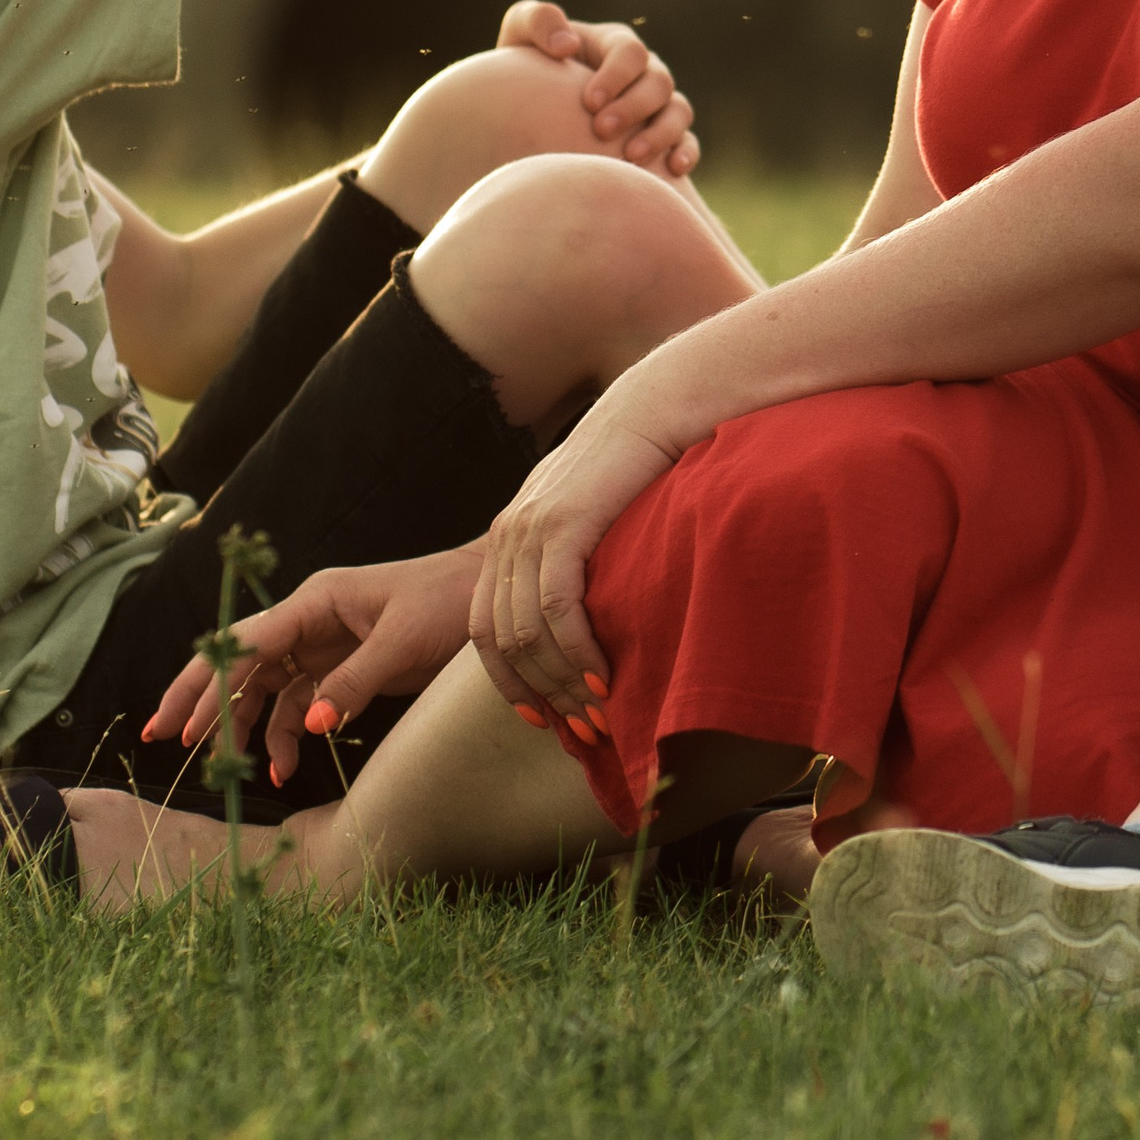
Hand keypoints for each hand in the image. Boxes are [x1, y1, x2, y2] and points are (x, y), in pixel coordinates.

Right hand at [141, 543, 481, 785]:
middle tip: (168, 740)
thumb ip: (355, 682)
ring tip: (234, 769)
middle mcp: (309, 621)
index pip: (246, 641)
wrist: (487, 594)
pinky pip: (300, 703)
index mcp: (316, 601)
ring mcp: (323, 645)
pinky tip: (282, 767)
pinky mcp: (342, 668)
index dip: (207, 680)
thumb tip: (310, 726)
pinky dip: (287, 734)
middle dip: (204, 700)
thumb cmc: (447, 602)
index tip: (176, 720)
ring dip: (247, 727)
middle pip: (242, 663)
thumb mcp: (402, 642)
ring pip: (266, 688)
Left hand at [470, 387, 687, 725]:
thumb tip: (586, 615)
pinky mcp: (562, 527)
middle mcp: (506, 536)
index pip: (484, 629)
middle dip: (538, 695)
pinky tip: (604, 676)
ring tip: (597, 715)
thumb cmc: (636, 466)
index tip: (541, 719)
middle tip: (579, 731)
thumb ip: (573, 559)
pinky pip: (557, 610)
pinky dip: (576, 652)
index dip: (508, 681)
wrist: (654, 409)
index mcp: (507, 538)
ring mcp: (529, 531)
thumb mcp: (588, 516)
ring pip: (527, 634)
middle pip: (501, 641)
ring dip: (561, 684)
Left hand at [495, 0, 697, 175]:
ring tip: (633, 156)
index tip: (589, 102)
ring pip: (678, 111)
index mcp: (614, 44)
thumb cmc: (525, 67)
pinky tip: (673, 170)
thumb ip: (538, 20)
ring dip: (661, 133)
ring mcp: (656, 105)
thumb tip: (567, 45)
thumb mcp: (521, 33)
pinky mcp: (663, 136)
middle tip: (601, 130)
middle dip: (634, 107)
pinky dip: (686, 152)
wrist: (526, 109)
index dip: (616, 75)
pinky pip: (687, 141)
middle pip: (659, 82)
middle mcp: (642, 73)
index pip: (630, 52)